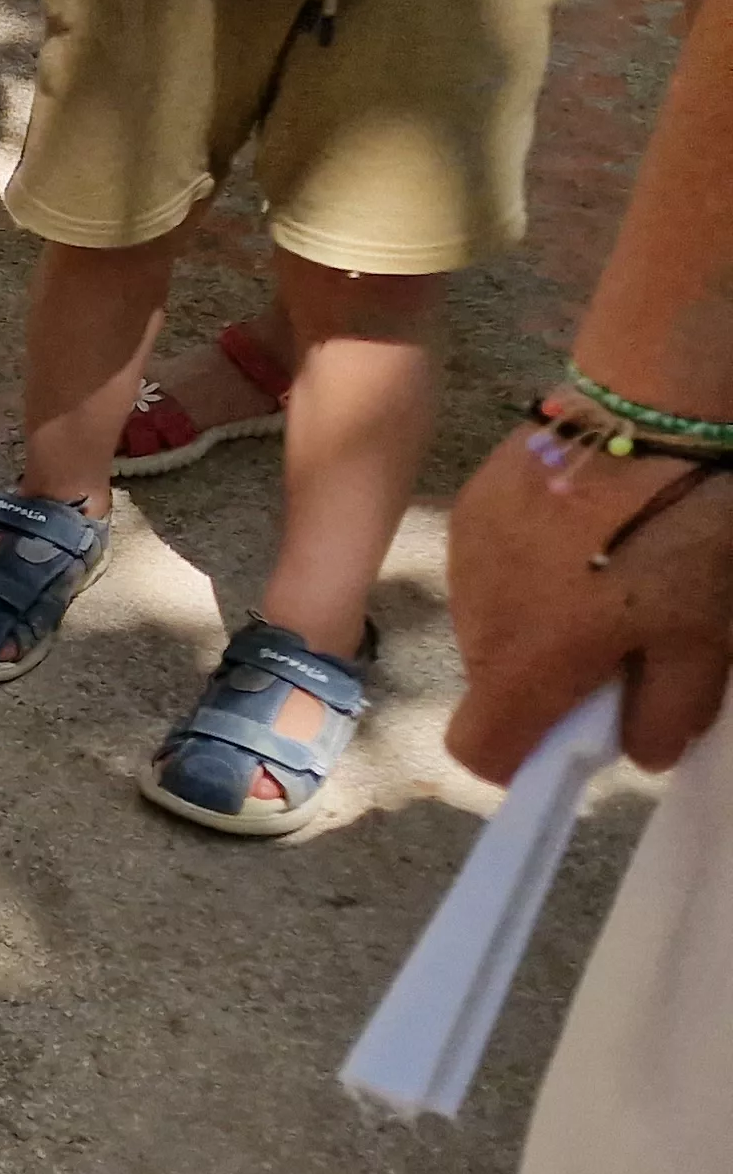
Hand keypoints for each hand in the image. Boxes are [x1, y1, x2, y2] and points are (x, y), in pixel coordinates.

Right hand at [443, 427, 732, 779]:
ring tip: (601, 573)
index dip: (521, 763)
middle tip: (618, 642)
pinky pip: (489, 566)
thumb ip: (668, 714)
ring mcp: (466, 559)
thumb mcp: (707, 638)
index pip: (480, 751)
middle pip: (493, 684)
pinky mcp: (471, 507)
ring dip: (535, 620)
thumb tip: (637, 752)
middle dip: (545, 681)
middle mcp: (476, 619)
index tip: (575, 739)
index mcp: (527, 663)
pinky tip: (581, 529)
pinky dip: (528, 567)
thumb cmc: (686, 534)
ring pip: (490, 623)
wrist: (651, 410)